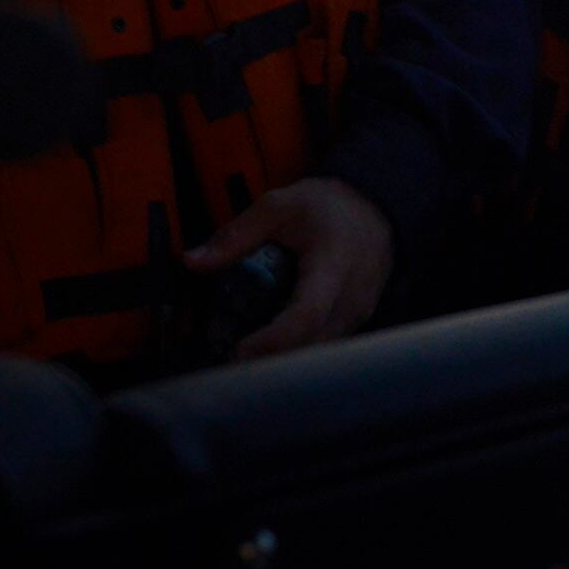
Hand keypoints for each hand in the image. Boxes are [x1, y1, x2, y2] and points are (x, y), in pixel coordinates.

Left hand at [184, 177, 393, 360]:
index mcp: (332, 266)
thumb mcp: (279, 206)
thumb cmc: (330, 206)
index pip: (306, 315)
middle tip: (231, 362)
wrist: (375, 206)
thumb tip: (193, 261)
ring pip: (318, 353)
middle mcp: (351, 298)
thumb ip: (236, 235)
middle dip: (270, 360)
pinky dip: (298, 350)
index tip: (239, 351)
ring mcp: (358, 315)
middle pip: (310, 346)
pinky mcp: (356, 323)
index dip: (272, 340)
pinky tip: (274, 343)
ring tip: (248, 353)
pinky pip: (325, 347)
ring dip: (284, 359)